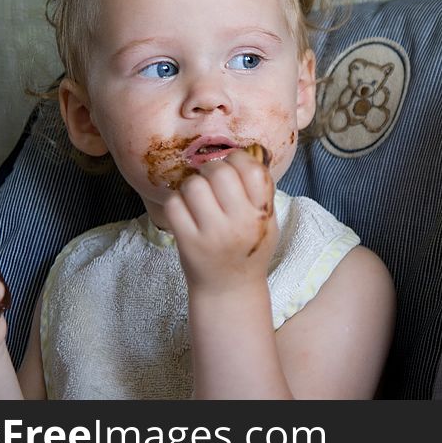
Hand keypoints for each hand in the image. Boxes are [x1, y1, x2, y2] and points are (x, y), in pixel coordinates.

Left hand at [165, 149, 277, 294]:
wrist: (229, 290)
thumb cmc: (248, 250)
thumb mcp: (267, 223)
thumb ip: (261, 192)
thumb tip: (246, 152)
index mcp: (261, 215)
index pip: (253, 170)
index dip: (239, 159)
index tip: (232, 165)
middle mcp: (239, 223)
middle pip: (220, 173)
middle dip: (211, 169)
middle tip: (210, 179)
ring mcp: (211, 234)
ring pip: (193, 185)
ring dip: (192, 184)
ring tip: (197, 195)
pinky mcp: (187, 242)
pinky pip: (174, 204)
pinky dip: (176, 201)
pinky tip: (184, 208)